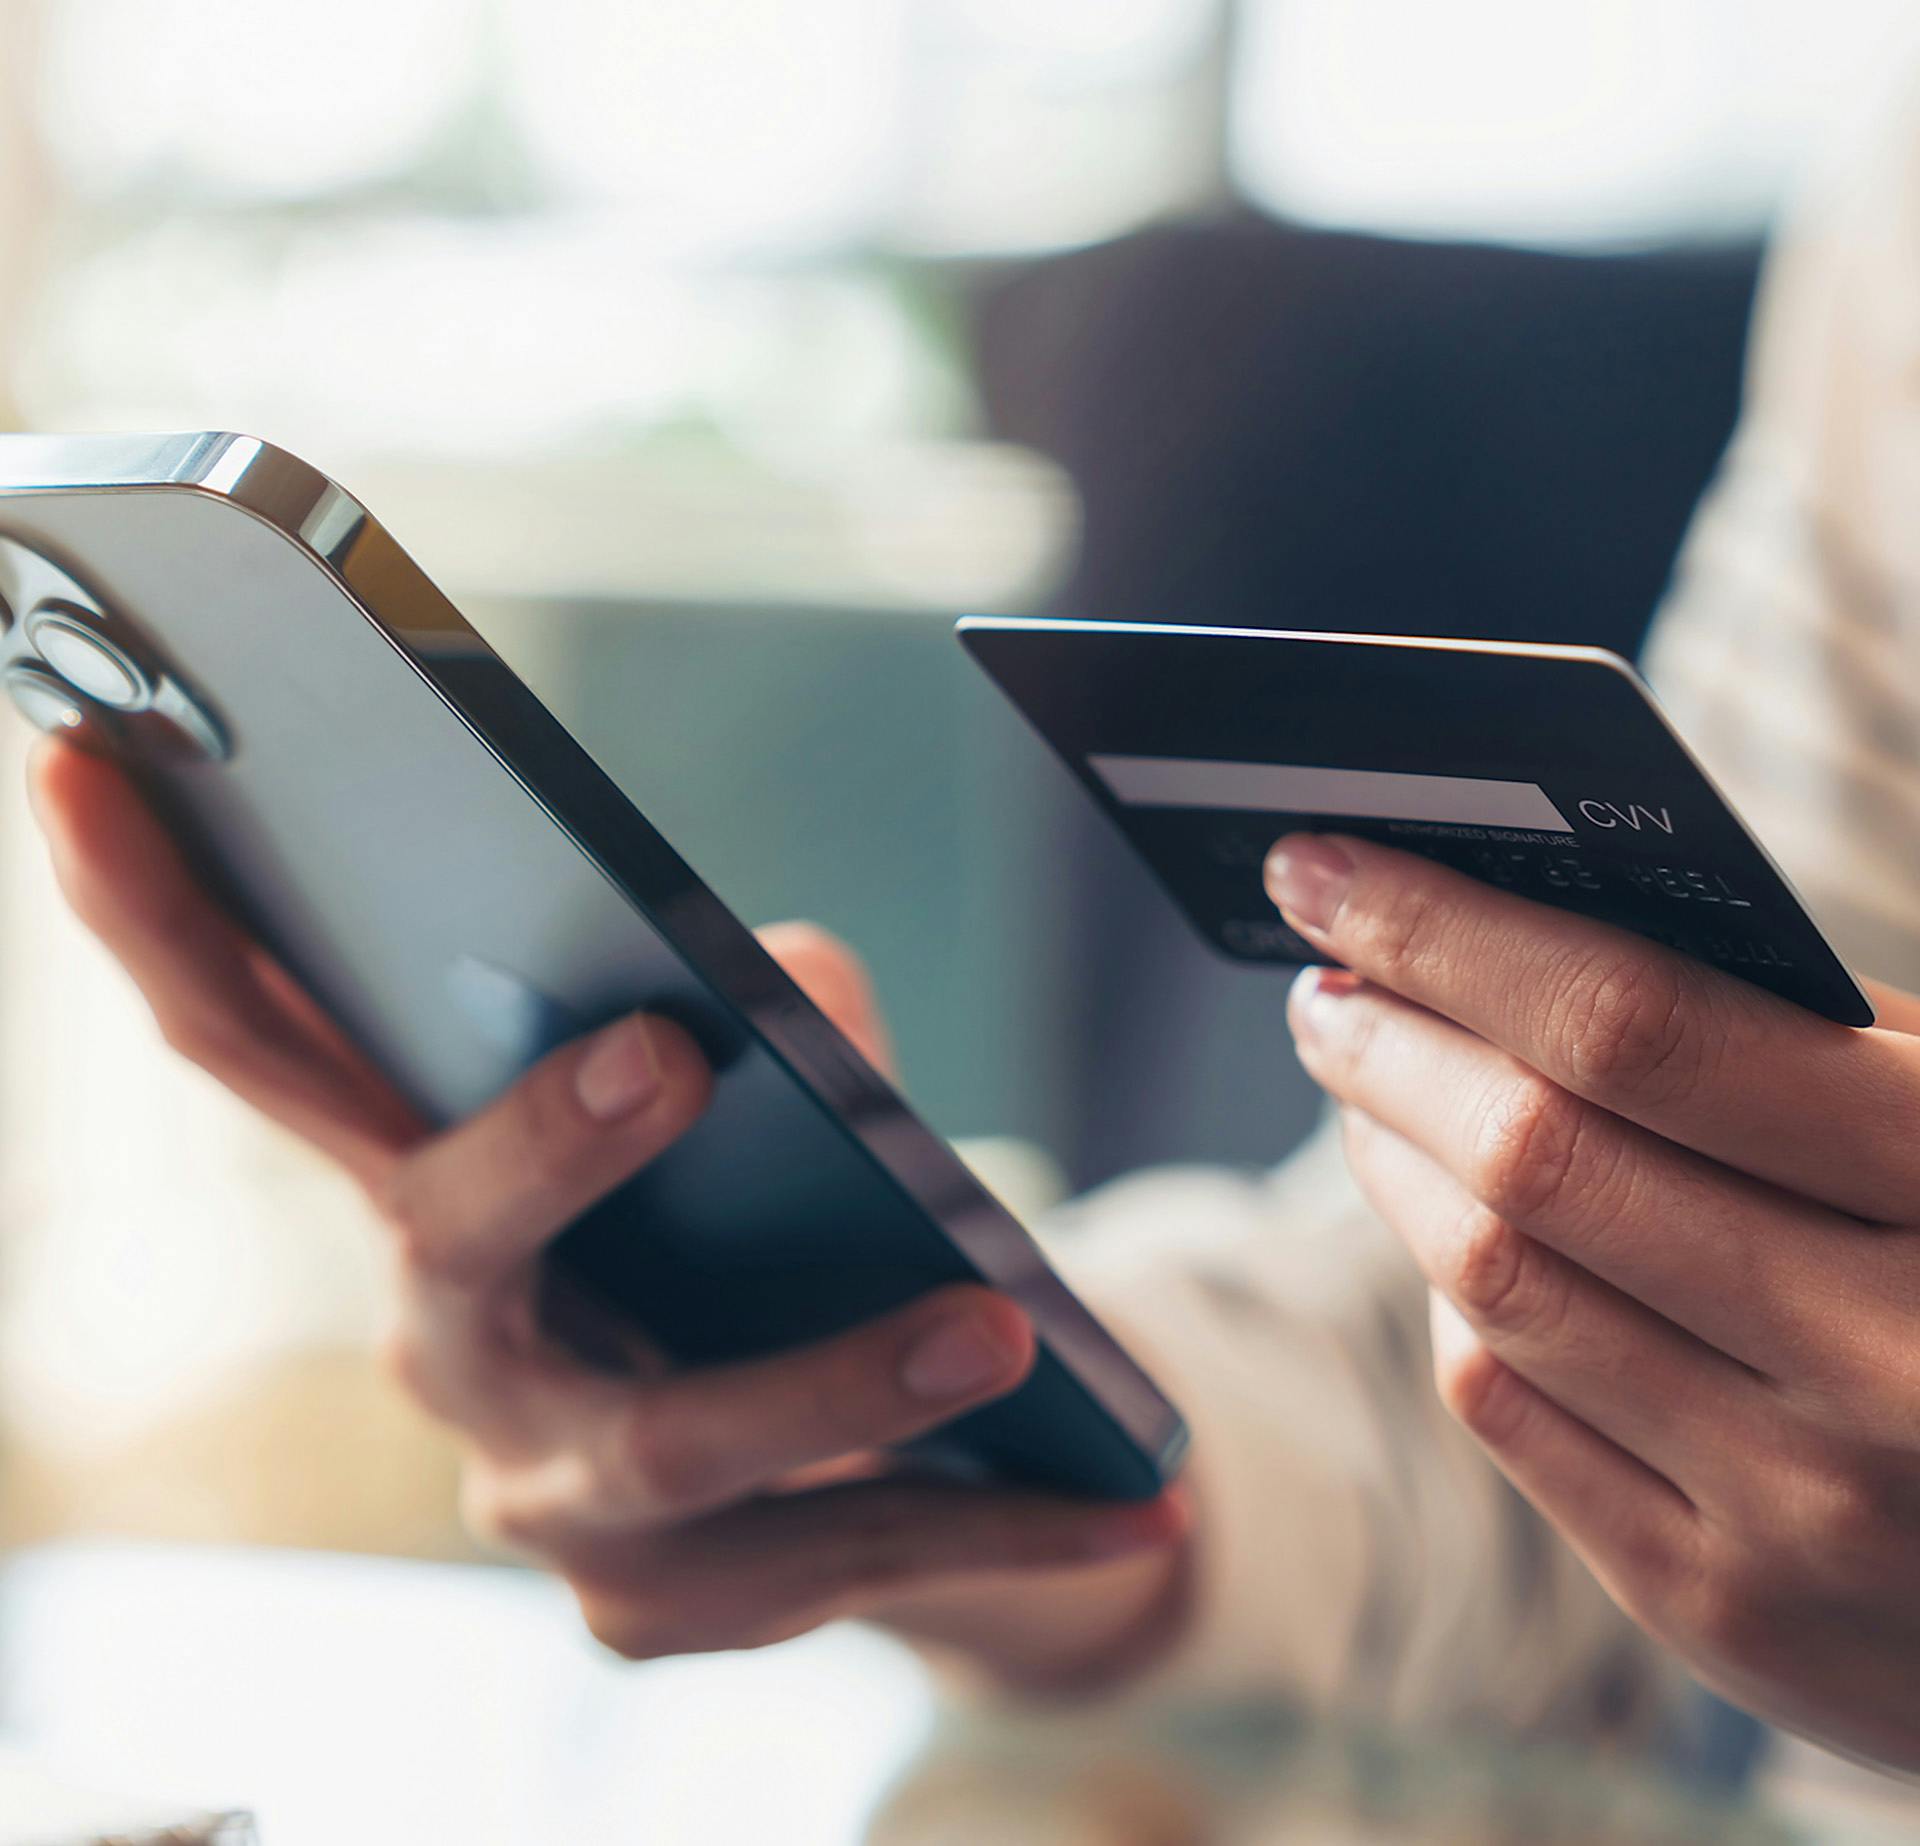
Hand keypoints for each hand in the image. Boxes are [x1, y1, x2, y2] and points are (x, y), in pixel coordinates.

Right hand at [28, 742, 1187, 1684]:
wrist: (841, 1436)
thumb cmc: (756, 1216)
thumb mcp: (759, 1098)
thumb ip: (767, 1018)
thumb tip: (792, 982)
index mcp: (430, 1178)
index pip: (260, 1039)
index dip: (155, 910)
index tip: (88, 756)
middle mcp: (451, 1340)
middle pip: (443, 1235)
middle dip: (542, 1147)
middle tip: (667, 1054)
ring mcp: (549, 1497)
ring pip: (673, 1442)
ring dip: (838, 1379)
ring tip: (995, 1325)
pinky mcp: (669, 1609)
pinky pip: (837, 1556)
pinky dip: (994, 1518)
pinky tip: (1128, 1493)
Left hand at [1267, 831, 1919, 1772]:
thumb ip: (1772, 1035)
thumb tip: (1499, 938)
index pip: (1632, 1028)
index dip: (1448, 935)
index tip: (1325, 870)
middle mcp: (1886, 1355)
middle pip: (1531, 1160)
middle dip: (1386, 1049)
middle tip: (1325, 991)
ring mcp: (1800, 1505)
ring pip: (1493, 1286)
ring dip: (1394, 1164)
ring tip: (1368, 1096)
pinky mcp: (1718, 1604)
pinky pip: (1504, 1406)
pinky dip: (1451, 1295)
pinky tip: (1449, 1237)